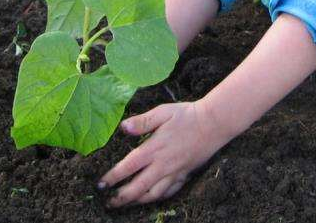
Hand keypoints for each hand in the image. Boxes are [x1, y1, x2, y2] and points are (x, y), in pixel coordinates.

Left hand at [97, 101, 232, 206]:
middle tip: (109, 202)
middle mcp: (163, 164)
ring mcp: (174, 172)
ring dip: (137, 201)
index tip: (101, 185)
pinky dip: (158, 198)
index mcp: (154, 148)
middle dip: (121, 197)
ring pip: (153, 194)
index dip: (113, 177)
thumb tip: (123, 128)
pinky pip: (169, 192)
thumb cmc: (187, 115)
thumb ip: (142, 121)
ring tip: (127, 203)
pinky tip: (151, 197)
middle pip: (138, 188)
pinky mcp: (185, 174)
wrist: (214, 123)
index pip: (128, 167)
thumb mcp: (163, 112)